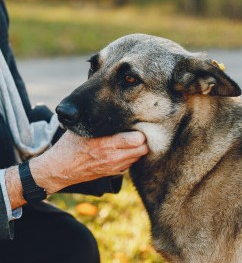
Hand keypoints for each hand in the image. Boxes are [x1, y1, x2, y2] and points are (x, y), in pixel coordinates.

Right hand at [30, 131, 147, 193]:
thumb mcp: (82, 129)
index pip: (138, 139)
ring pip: (139, 157)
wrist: (60, 168)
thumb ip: (98, 121)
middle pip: (143, 149)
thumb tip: (111, 106)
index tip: (137, 125)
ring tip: (131, 141)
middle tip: (138, 132)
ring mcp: (114, 167)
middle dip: (143, 140)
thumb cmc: (70, 145)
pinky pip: (130, 164)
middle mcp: (114, 157)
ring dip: (138, 149)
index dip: (141, 131)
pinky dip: (131, 157)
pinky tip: (123, 150)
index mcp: (107, 143)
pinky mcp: (113, 173)